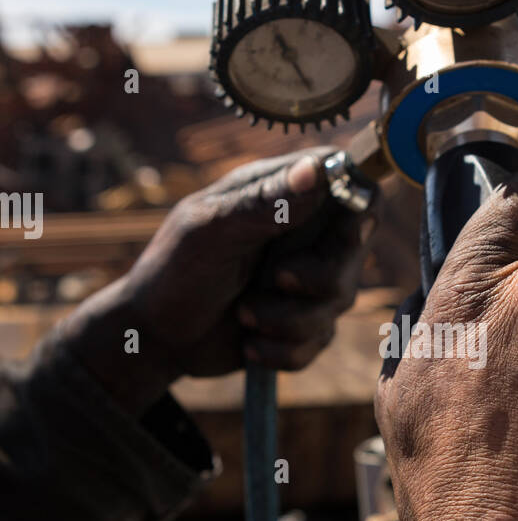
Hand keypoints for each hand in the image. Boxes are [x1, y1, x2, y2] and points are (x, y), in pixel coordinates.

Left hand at [61, 149, 377, 414]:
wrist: (154, 337)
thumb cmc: (173, 269)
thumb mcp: (211, 229)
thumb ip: (265, 203)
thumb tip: (314, 170)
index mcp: (284, 194)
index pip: (351, 183)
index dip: (360, 206)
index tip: (344, 235)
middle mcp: (304, 234)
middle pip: (355, 249)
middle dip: (320, 277)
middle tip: (275, 279)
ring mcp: (307, 281)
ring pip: (341, 301)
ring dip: (289, 319)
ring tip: (243, 313)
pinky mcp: (304, 324)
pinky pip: (319, 341)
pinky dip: (284, 350)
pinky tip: (249, 342)